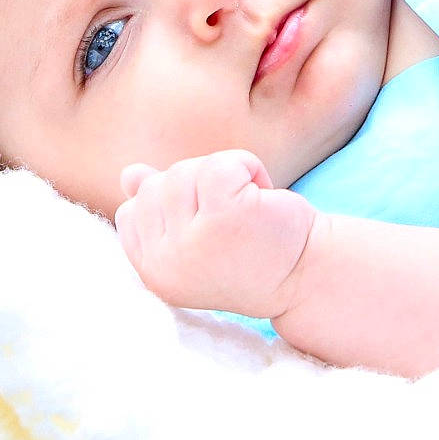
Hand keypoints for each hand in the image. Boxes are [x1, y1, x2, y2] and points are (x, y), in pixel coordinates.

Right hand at [114, 150, 316, 319]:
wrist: (308, 275)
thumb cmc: (251, 253)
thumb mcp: (197, 234)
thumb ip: (160, 208)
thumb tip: (130, 174)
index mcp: (152, 273)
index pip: (131, 211)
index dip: (173, 205)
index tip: (211, 230)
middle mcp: (164, 264)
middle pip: (157, 186)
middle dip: (198, 188)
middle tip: (235, 220)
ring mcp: (191, 243)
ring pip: (184, 171)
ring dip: (225, 176)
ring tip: (248, 209)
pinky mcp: (224, 219)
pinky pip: (218, 164)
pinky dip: (246, 166)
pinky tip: (263, 195)